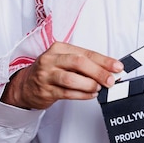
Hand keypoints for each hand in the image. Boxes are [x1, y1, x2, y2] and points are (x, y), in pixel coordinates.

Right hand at [1, 42, 123, 109]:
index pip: (85, 52)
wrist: (25, 85)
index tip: (117, 67)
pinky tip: (90, 94)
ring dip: (89, 84)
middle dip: (98, 72)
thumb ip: (85, 63)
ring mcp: (47, 75)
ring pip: (71, 79)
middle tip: (111, 80)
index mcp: (59, 48)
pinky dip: (82, 95)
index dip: (104, 60)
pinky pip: (67, 93)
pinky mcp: (46, 90)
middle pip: (79, 63)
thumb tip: (109, 69)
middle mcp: (51, 59)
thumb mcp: (64, 60)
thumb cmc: (50, 71)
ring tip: (99, 88)